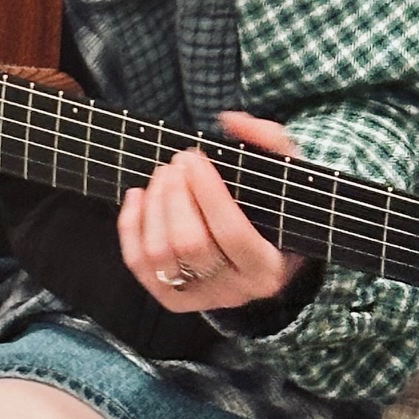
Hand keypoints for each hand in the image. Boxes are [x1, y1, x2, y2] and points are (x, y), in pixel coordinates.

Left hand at [117, 110, 308, 312]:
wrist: (267, 253)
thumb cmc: (274, 208)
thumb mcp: (287, 175)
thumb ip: (270, 141)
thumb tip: (232, 121)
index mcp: (267, 267)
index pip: (231, 232)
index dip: (208, 192)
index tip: (194, 157)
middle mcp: (235, 291)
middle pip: (190, 244)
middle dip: (176, 196)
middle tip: (176, 163)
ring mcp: (201, 298)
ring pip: (160, 255)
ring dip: (154, 206)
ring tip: (162, 174)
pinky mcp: (171, 298)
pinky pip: (139, 265)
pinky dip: (131, 227)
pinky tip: (138, 195)